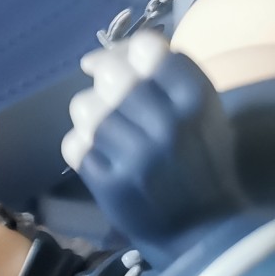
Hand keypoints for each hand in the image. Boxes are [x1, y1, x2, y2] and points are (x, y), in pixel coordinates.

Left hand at [66, 31, 244, 262]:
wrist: (202, 227)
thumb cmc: (199, 162)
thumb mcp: (200, 112)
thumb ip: (162, 78)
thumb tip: (95, 59)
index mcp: (196, 98)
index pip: (146, 48)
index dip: (123, 53)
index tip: (118, 67)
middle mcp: (166, 123)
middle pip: (109, 76)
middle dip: (105, 86)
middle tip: (115, 105)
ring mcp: (136, 154)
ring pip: (85, 108)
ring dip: (91, 118)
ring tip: (112, 135)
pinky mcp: (109, 182)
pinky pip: (74, 144)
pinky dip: (82, 148)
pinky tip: (102, 157)